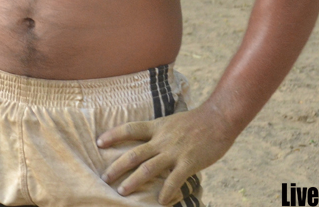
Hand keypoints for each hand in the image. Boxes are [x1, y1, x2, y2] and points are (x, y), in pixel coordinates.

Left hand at [98, 105, 236, 203]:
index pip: (131, 129)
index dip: (114, 135)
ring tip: (121, 192)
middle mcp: (162, 139)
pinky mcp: (188, 162)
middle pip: (134, 154)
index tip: (99, 142)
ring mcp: (175, 152)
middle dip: (117, 167)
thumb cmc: (197, 122)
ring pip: (148, 169)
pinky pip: (173, 181)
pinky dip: (166, 193)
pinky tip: (161, 202)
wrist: (219, 119)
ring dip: (133, 182)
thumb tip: (149, 145)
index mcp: (158, 127)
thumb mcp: (172, 121)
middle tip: (104, 177)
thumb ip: (160, 133)